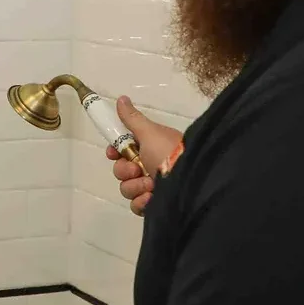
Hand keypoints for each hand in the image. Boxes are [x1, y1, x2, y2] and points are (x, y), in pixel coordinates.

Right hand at [105, 97, 182, 216]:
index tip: (113, 153)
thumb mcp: (150, 132)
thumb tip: (121, 98)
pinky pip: (136, 206)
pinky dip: (142, 202)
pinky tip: (152, 198)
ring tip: (151, 186)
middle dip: (125, 170)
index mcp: (148, 149)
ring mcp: (151, 188)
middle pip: (121, 171)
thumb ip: (132, 118)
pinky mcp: (153, 206)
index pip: (122, 152)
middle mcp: (148, 168)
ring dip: (135, 187)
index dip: (114, 153)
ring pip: (127, 189)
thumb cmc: (168, 152)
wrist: (190, 181)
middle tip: (137, 169)